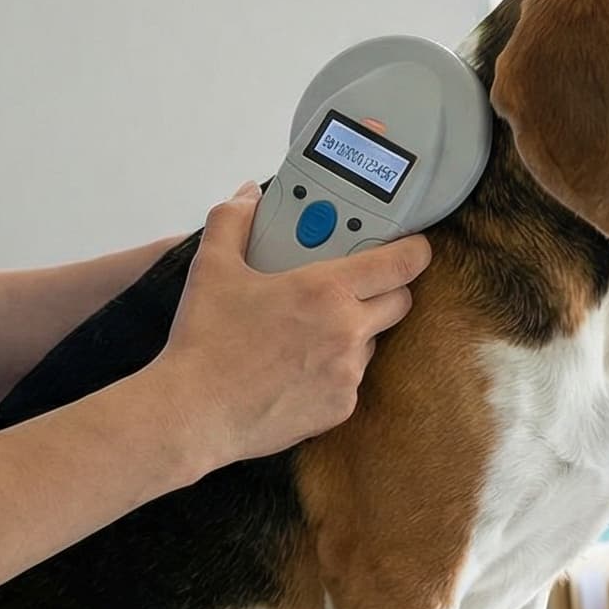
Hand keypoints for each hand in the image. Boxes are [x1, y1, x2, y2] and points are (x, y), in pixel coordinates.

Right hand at [150, 182, 430, 468]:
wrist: (194, 413)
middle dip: (385, 288)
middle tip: (354, 284)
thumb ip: (233, 219)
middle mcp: (347, 332)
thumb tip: (248, 195)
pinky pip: (351, 379)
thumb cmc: (204, 341)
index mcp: (325, 290)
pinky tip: (296, 367)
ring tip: (309, 330)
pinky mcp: (340, 409)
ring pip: (373, 342)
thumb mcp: (211, 267)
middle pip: (400, 301)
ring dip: (356, 331)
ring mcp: (348, 374)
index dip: (414, 250)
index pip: (402, 263)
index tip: (411, 246)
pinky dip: (334, 370)